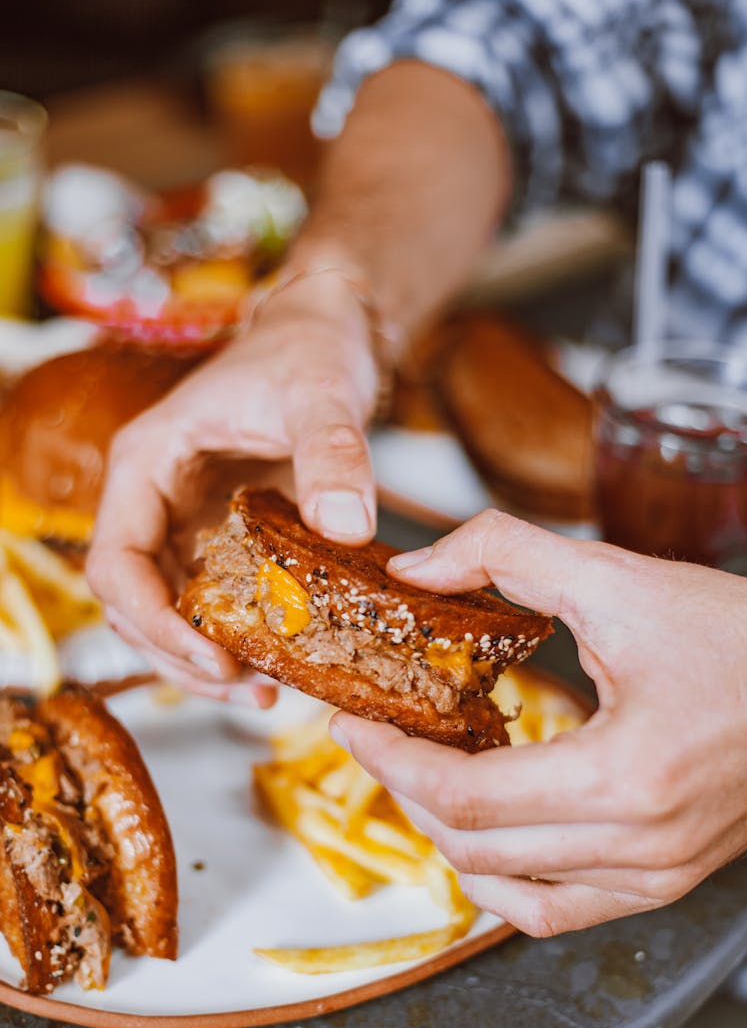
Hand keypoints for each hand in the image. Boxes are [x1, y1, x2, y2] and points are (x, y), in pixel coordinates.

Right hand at [87, 269, 380, 697]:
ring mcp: (185, 521)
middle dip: (183, 657)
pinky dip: (238, 636)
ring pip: (171, 612)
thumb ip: (333, 452)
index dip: (154, 620)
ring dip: (207, 660)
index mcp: (147, 464)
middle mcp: (154, 499)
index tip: (216, 657)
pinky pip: (214, 600)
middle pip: (136, 604)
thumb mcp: (321, 393)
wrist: (327, 334)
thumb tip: (349, 526)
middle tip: (251, 692)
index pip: (116, 563)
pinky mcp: (221, 535)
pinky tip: (281, 661)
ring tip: (267, 693)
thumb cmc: (309, 349)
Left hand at [329, 509, 746, 934]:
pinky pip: (557, 910)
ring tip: (424, 771)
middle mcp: (640, 846)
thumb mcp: (618, 576)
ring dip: (447, 832)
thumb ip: (506, 553)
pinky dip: (502, 875)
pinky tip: (485, 828)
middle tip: (378, 735)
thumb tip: (417, 567)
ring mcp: (655, 874)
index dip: (390, 759)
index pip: (464, 798)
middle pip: (473, 845)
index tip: (352, 721)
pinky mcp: (664, 879)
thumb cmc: (739, 637)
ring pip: (507, 886)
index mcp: (624, 776)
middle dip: (405, 788)